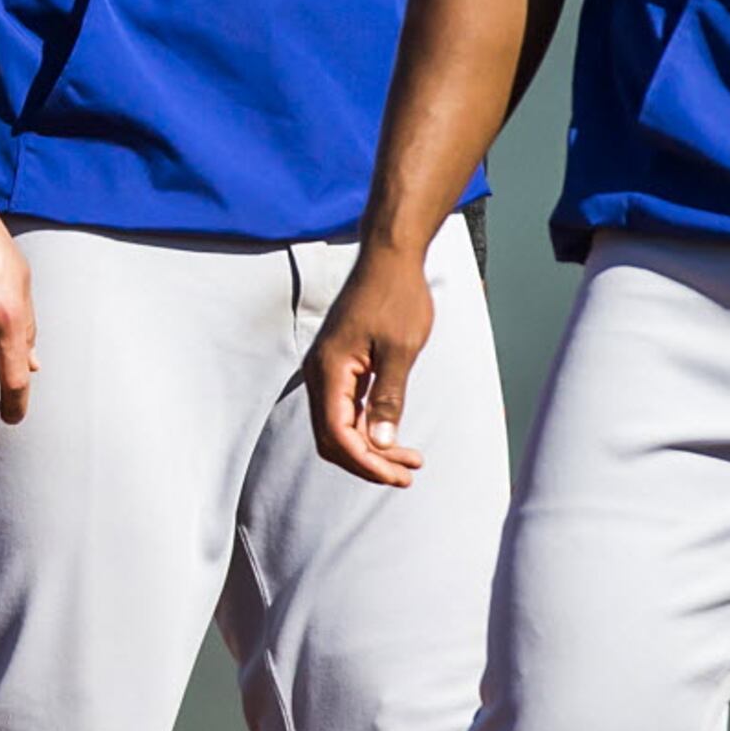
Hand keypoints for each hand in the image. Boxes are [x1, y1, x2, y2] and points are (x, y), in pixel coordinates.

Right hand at [303, 247, 432, 486]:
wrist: (391, 255)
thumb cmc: (398, 296)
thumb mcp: (400, 350)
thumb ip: (388, 398)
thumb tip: (378, 444)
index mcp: (329, 370)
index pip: (338, 435)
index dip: (366, 462)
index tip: (398, 475)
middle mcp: (320, 373)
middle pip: (334, 437)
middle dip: (368, 461)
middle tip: (408, 474)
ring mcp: (328, 368)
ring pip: (341, 424)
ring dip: (371, 446)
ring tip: (409, 460)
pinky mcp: (341, 363)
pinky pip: (347, 407)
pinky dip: (369, 425)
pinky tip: (394, 435)